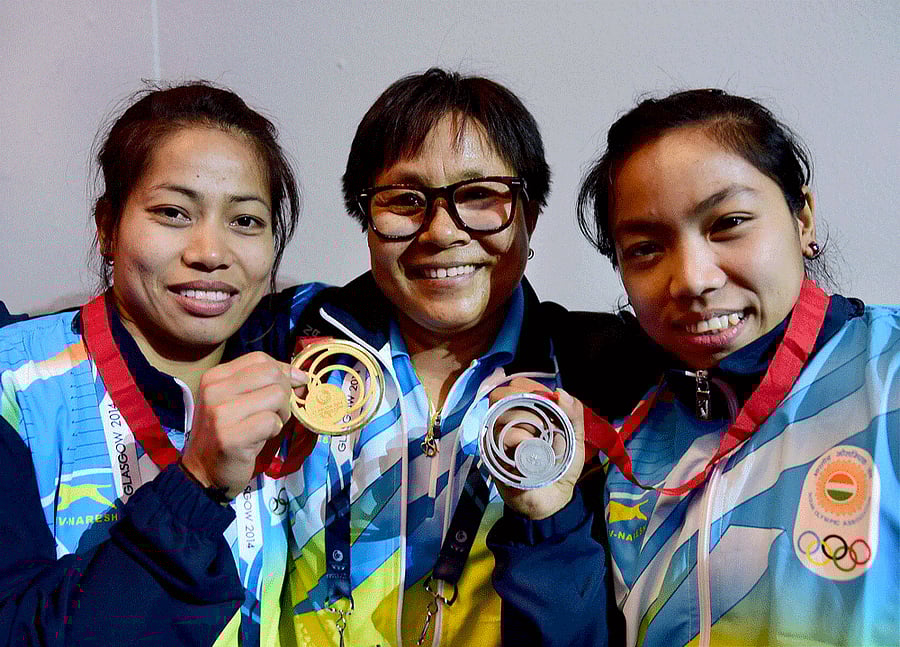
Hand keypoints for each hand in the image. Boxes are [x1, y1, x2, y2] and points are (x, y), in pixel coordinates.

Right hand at [181, 351, 306, 498]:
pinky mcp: (230, 437)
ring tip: (268, 425)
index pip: (260, 358)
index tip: (290, 387)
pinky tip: (261, 438)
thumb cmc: (228, 433)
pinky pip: (271, 421)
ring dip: (282, 413)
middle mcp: (214, 390)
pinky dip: (274, 430)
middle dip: (285, 392)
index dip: (283, 371)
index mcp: (215, 377)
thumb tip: (301, 376)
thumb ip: (264, 383)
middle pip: (272, 374)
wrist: (203, 472)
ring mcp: (220, 414)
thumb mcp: (239, 401)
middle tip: (276, 411)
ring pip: (276, 396)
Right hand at [487, 377, 584, 519]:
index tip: (547, 401)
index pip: (518, 385)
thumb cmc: (562, 466)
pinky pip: (500, 436)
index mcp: (527, 412)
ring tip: (538, 438)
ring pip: (502, 413)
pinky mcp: (492, 453)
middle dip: (526, 404)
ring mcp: (497, 436)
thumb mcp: (575, 439)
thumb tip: (561, 392)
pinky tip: (529, 448)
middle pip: (503, 395)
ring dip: (523, 421)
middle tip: (542, 423)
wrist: (553, 498)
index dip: (530, 387)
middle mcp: (507, 420)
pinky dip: (518, 438)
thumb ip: (574, 415)